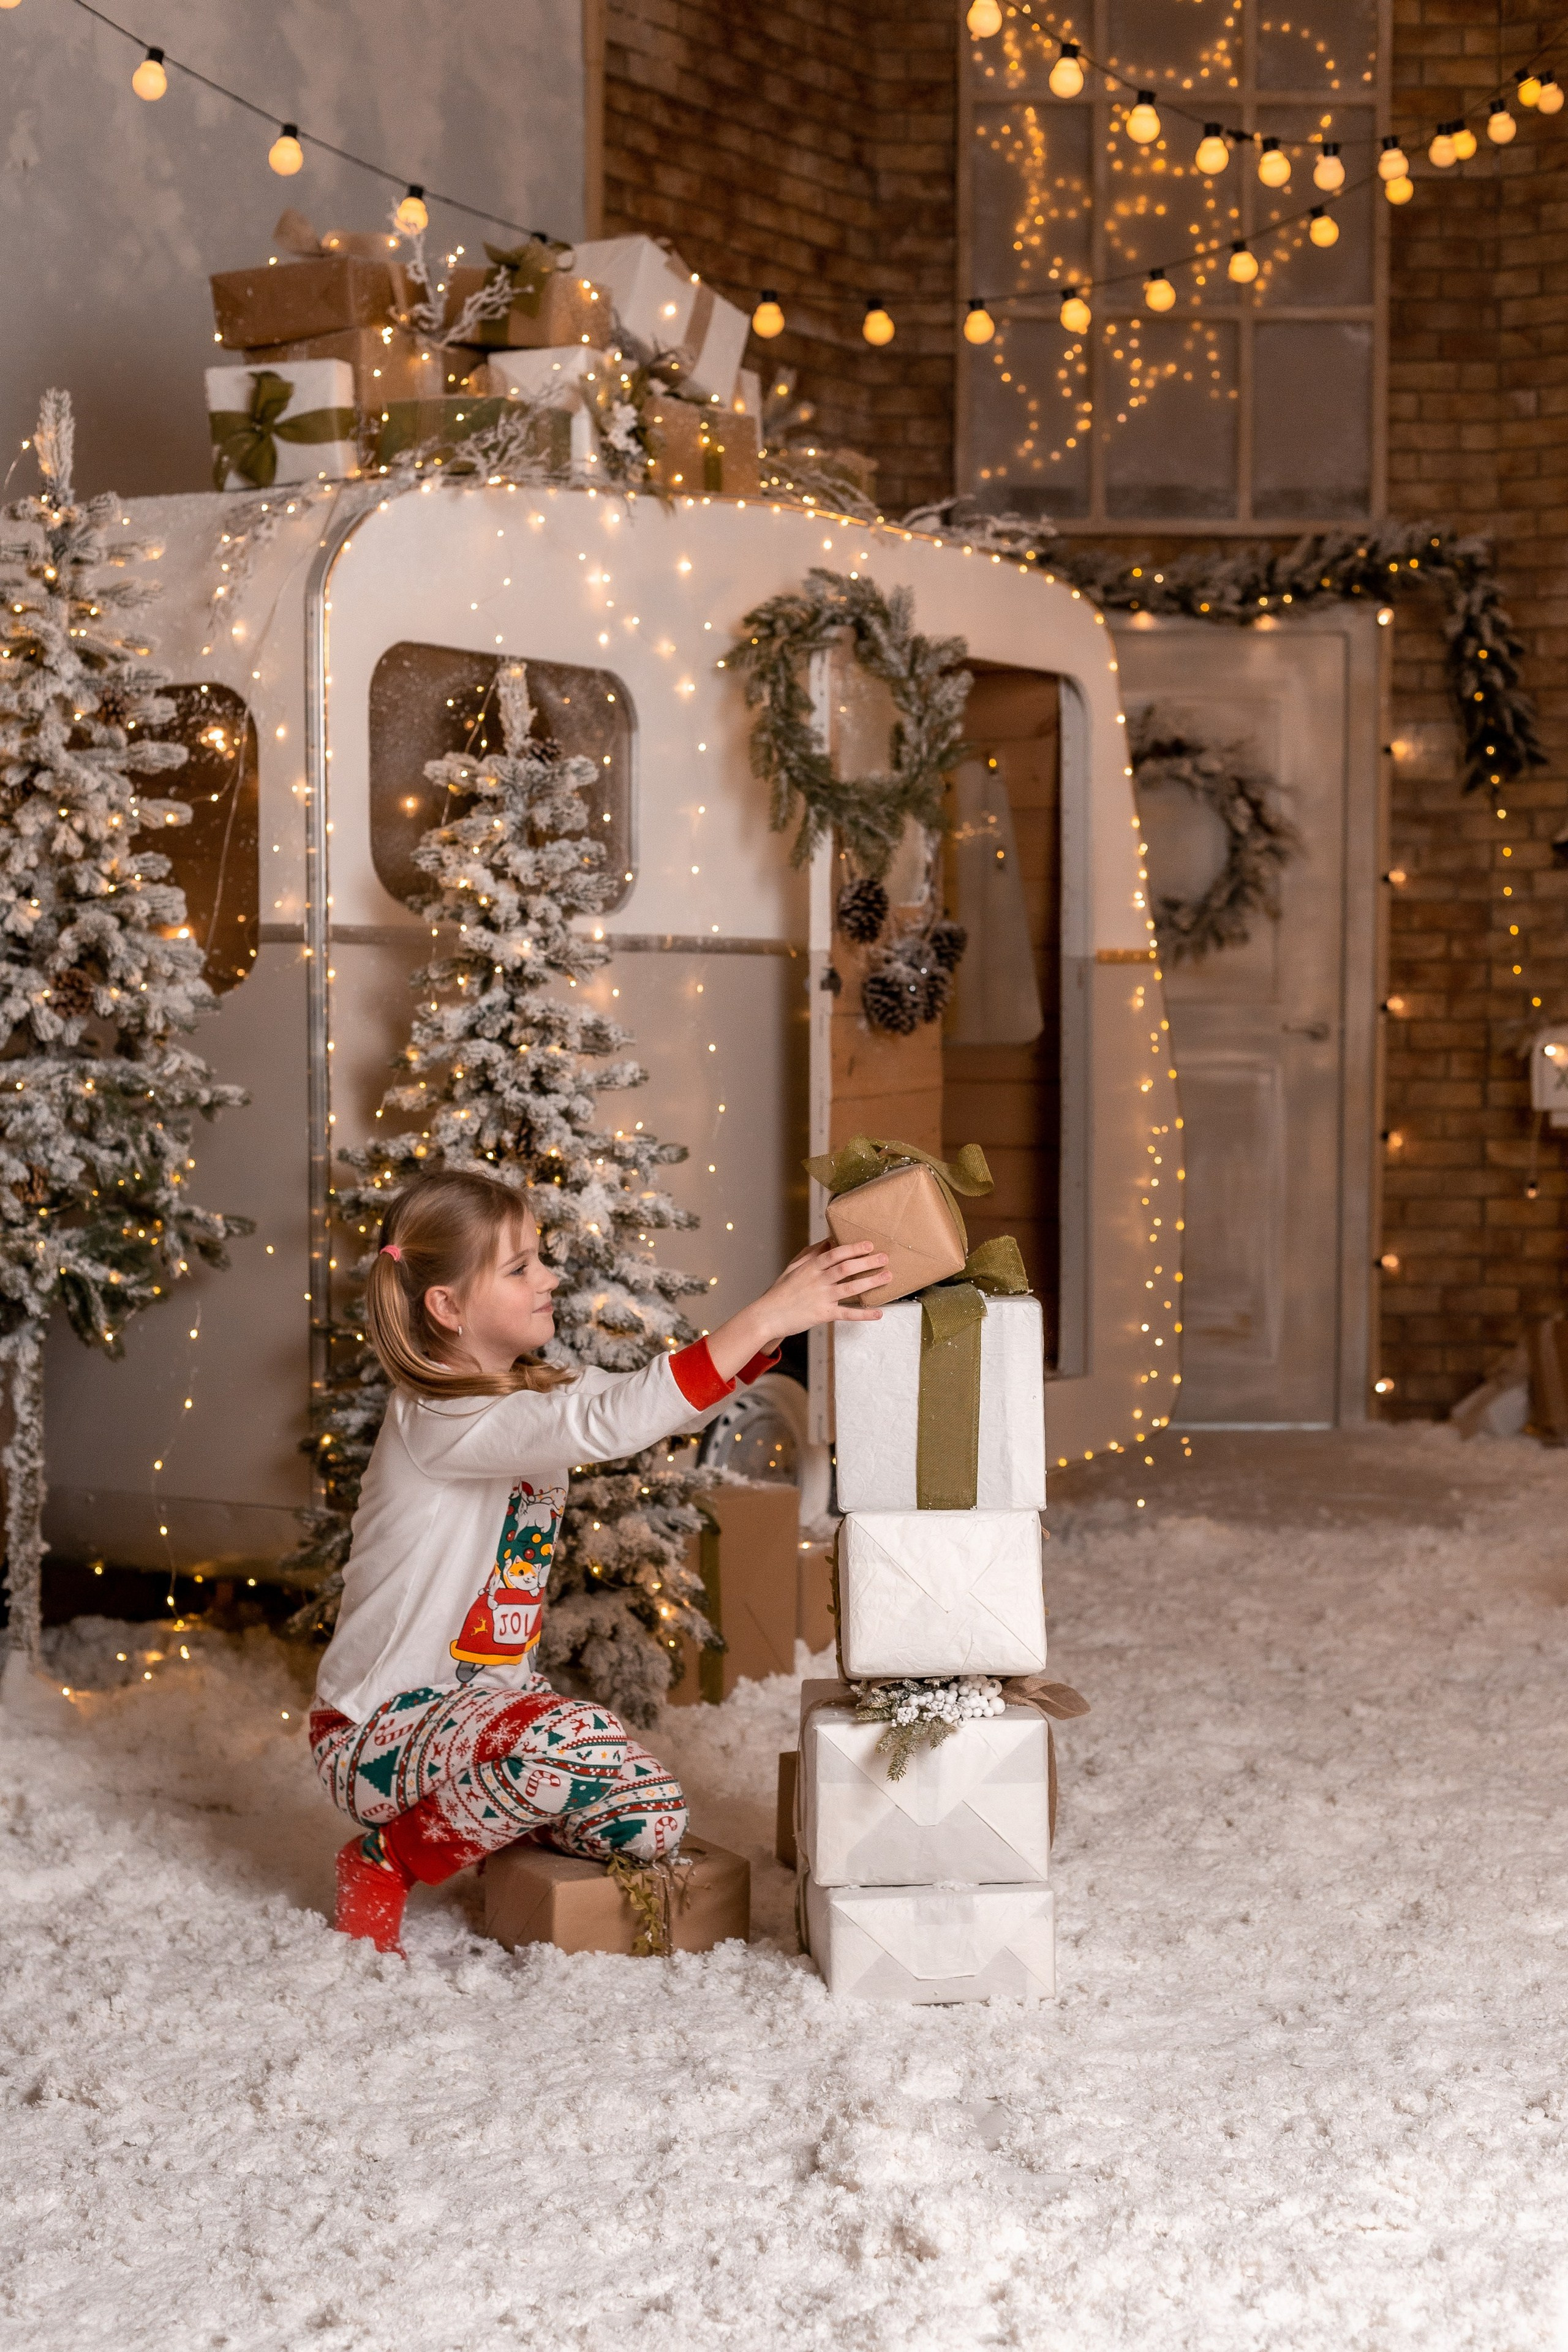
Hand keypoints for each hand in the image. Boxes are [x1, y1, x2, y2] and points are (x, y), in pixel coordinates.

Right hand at [704, 1240, 887, 1380]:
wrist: (767, 1316)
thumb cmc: (780, 1291)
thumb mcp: (793, 1268)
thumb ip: (810, 1255)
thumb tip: (828, 1242)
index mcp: (811, 1267)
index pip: (835, 1253)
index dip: (853, 1248)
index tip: (869, 1244)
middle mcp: (818, 1280)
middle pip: (846, 1267)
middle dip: (867, 1262)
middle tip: (884, 1258)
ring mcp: (821, 1297)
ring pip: (850, 1287)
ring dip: (871, 1282)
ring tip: (887, 1277)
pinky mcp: (823, 1314)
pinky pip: (847, 1313)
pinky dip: (864, 1314)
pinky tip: (878, 1313)